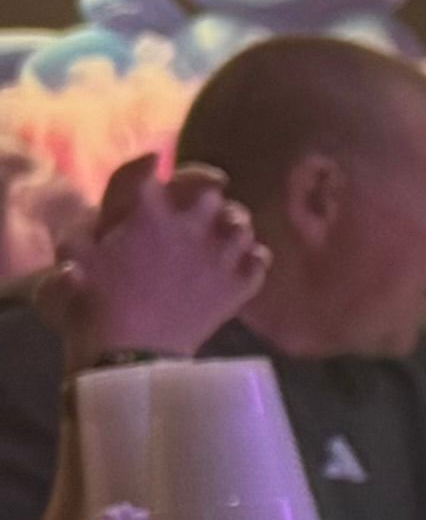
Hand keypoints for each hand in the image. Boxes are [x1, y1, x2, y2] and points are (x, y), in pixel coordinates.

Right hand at [57, 158, 265, 366]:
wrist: (130, 355)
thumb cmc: (90, 303)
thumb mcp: (71, 253)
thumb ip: (88, 221)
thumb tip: (105, 211)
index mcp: (145, 210)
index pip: (151, 166)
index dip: (151, 164)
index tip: (153, 170)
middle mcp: (190, 222)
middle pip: (209, 188)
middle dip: (201, 193)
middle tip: (193, 209)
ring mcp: (222, 252)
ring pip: (241, 221)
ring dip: (229, 226)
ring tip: (217, 239)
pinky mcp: (241, 283)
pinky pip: (260, 259)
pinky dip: (250, 260)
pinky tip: (235, 267)